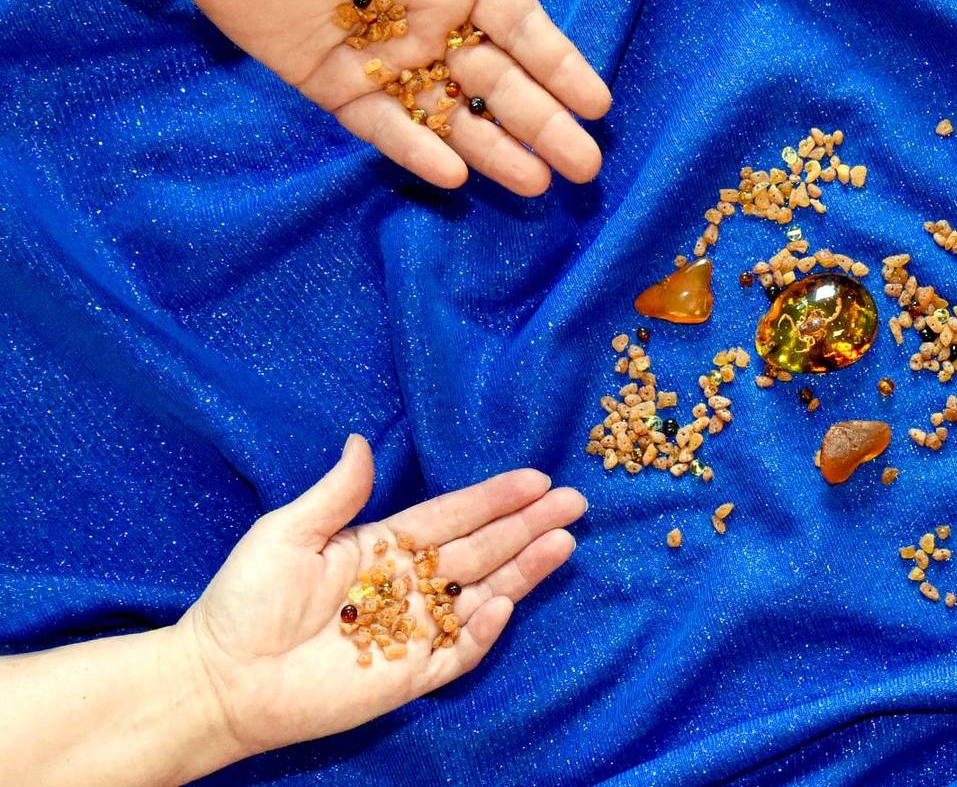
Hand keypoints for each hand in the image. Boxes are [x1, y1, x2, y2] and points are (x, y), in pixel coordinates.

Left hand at [175, 0, 610, 194]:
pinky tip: (454, 177)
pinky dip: (417, 150)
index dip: (559, 64)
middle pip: (498, 82)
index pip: (521, 27)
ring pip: (450, 113)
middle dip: (544, 123)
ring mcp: (381, 57)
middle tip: (587, 164)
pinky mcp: (332, 83)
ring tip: (537, 185)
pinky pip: (383, 126)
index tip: (598, 102)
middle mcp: (425, 20)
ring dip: (494, 149)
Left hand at [175, 435, 586, 758]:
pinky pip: (458, 653)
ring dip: (524, 570)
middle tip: (574, 502)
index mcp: (384, 547)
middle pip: (481, 550)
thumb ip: (336, 494)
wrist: (219, 677)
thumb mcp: (286, 533)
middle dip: (528, 525)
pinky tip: (506, 601)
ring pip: (483, 596)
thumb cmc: (244, 601)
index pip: (453, 517)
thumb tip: (361, 442)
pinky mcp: (408, 677)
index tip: (535, 479)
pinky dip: (485, 630)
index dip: (494, 498)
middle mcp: (409, 586)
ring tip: (564, 543)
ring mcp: (413, 631)